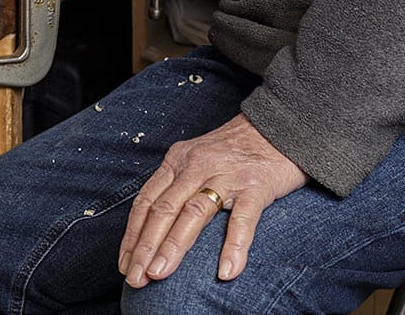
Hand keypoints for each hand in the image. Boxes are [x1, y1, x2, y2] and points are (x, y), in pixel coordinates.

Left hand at [118, 113, 306, 288]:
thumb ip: (178, 186)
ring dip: (173, 246)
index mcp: (179, 159)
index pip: (147, 200)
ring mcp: (227, 174)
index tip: (124, 264)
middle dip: (146, 247)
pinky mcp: (256, 185)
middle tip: (135, 278)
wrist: (280, 126)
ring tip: (160, 274)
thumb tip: (153, 230)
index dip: (133, 235)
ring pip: (193, 213)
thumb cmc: (236, 149)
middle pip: (164, 209)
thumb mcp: (197, 158)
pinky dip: (233, 245)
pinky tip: (226, 271)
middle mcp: (198, 165)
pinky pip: (242, 218)